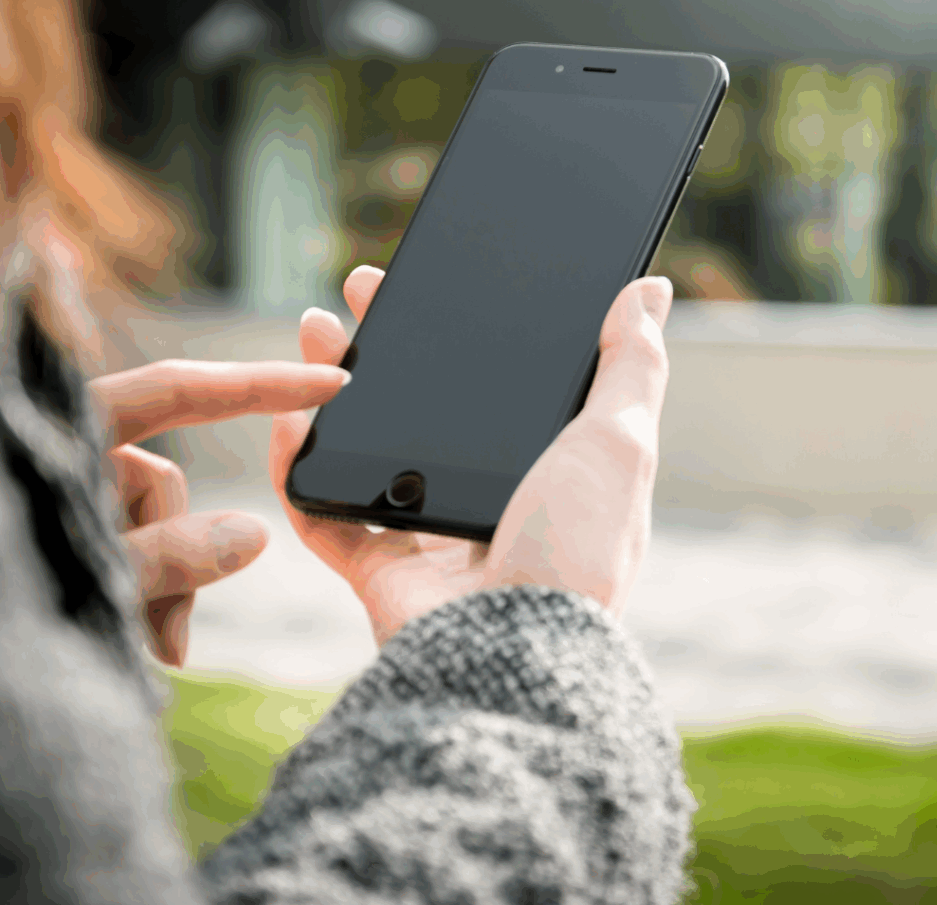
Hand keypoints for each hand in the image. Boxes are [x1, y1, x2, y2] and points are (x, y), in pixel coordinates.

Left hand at [89, 359, 349, 665]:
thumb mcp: (64, 574)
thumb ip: (158, 555)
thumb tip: (252, 534)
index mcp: (57, 431)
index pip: (177, 389)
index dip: (261, 383)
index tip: (331, 381)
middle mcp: (66, 454)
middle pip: (162, 482)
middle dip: (179, 555)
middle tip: (168, 640)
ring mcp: (67, 497)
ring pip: (152, 527)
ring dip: (160, 589)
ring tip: (140, 651)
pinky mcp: (68, 534)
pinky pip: (133, 551)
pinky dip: (144, 594)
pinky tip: (136, 642)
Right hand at [269, 266, 672, 644]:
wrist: (515, 654)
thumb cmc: (578, 551)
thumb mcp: (618, 443)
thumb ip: (631, 365)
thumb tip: (652, 290)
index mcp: (544, 471)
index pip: (495, 384)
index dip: (465, 331)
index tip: (438, 282)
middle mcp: (488, 503)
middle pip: (424, 408)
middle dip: (390, 344)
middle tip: (363, 290)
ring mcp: (430, 539)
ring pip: (369, 448)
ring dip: (335, 388)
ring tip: (313, 327)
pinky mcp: (379, 572)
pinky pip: (323, 511)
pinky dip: (296, 465)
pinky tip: (285, 414)